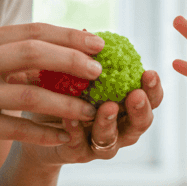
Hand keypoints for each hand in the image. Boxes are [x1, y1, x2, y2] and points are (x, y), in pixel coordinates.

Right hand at [0, 23, 104, 160]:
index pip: (32, 31)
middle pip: (34, 54)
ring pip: (30, 95)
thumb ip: (6, 55)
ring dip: (65, 104)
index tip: (98, 42)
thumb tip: (56, 52)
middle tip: (100, 71)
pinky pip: (16, 129)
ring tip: (90, 110)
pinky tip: (61, 137)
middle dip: (72, 60)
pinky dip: (43, 133)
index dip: (69, 36)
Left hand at [15, 69, 164, 165]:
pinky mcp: (76, 153)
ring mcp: (98, 144)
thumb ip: (85, 60)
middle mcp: (119, 127)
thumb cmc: (62, 95)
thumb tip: (88, 32)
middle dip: (140, 109)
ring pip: (112, 140)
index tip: (149, 73)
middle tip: (135, 95)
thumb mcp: (74, 75)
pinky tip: (69, 119)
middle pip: (140, 124)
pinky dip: (76, 131)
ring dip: (110, 123)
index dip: (153, 89)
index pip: (150, 98)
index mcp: (126, 105)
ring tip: (106, 108)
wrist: (33, 127)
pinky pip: (79, 145)